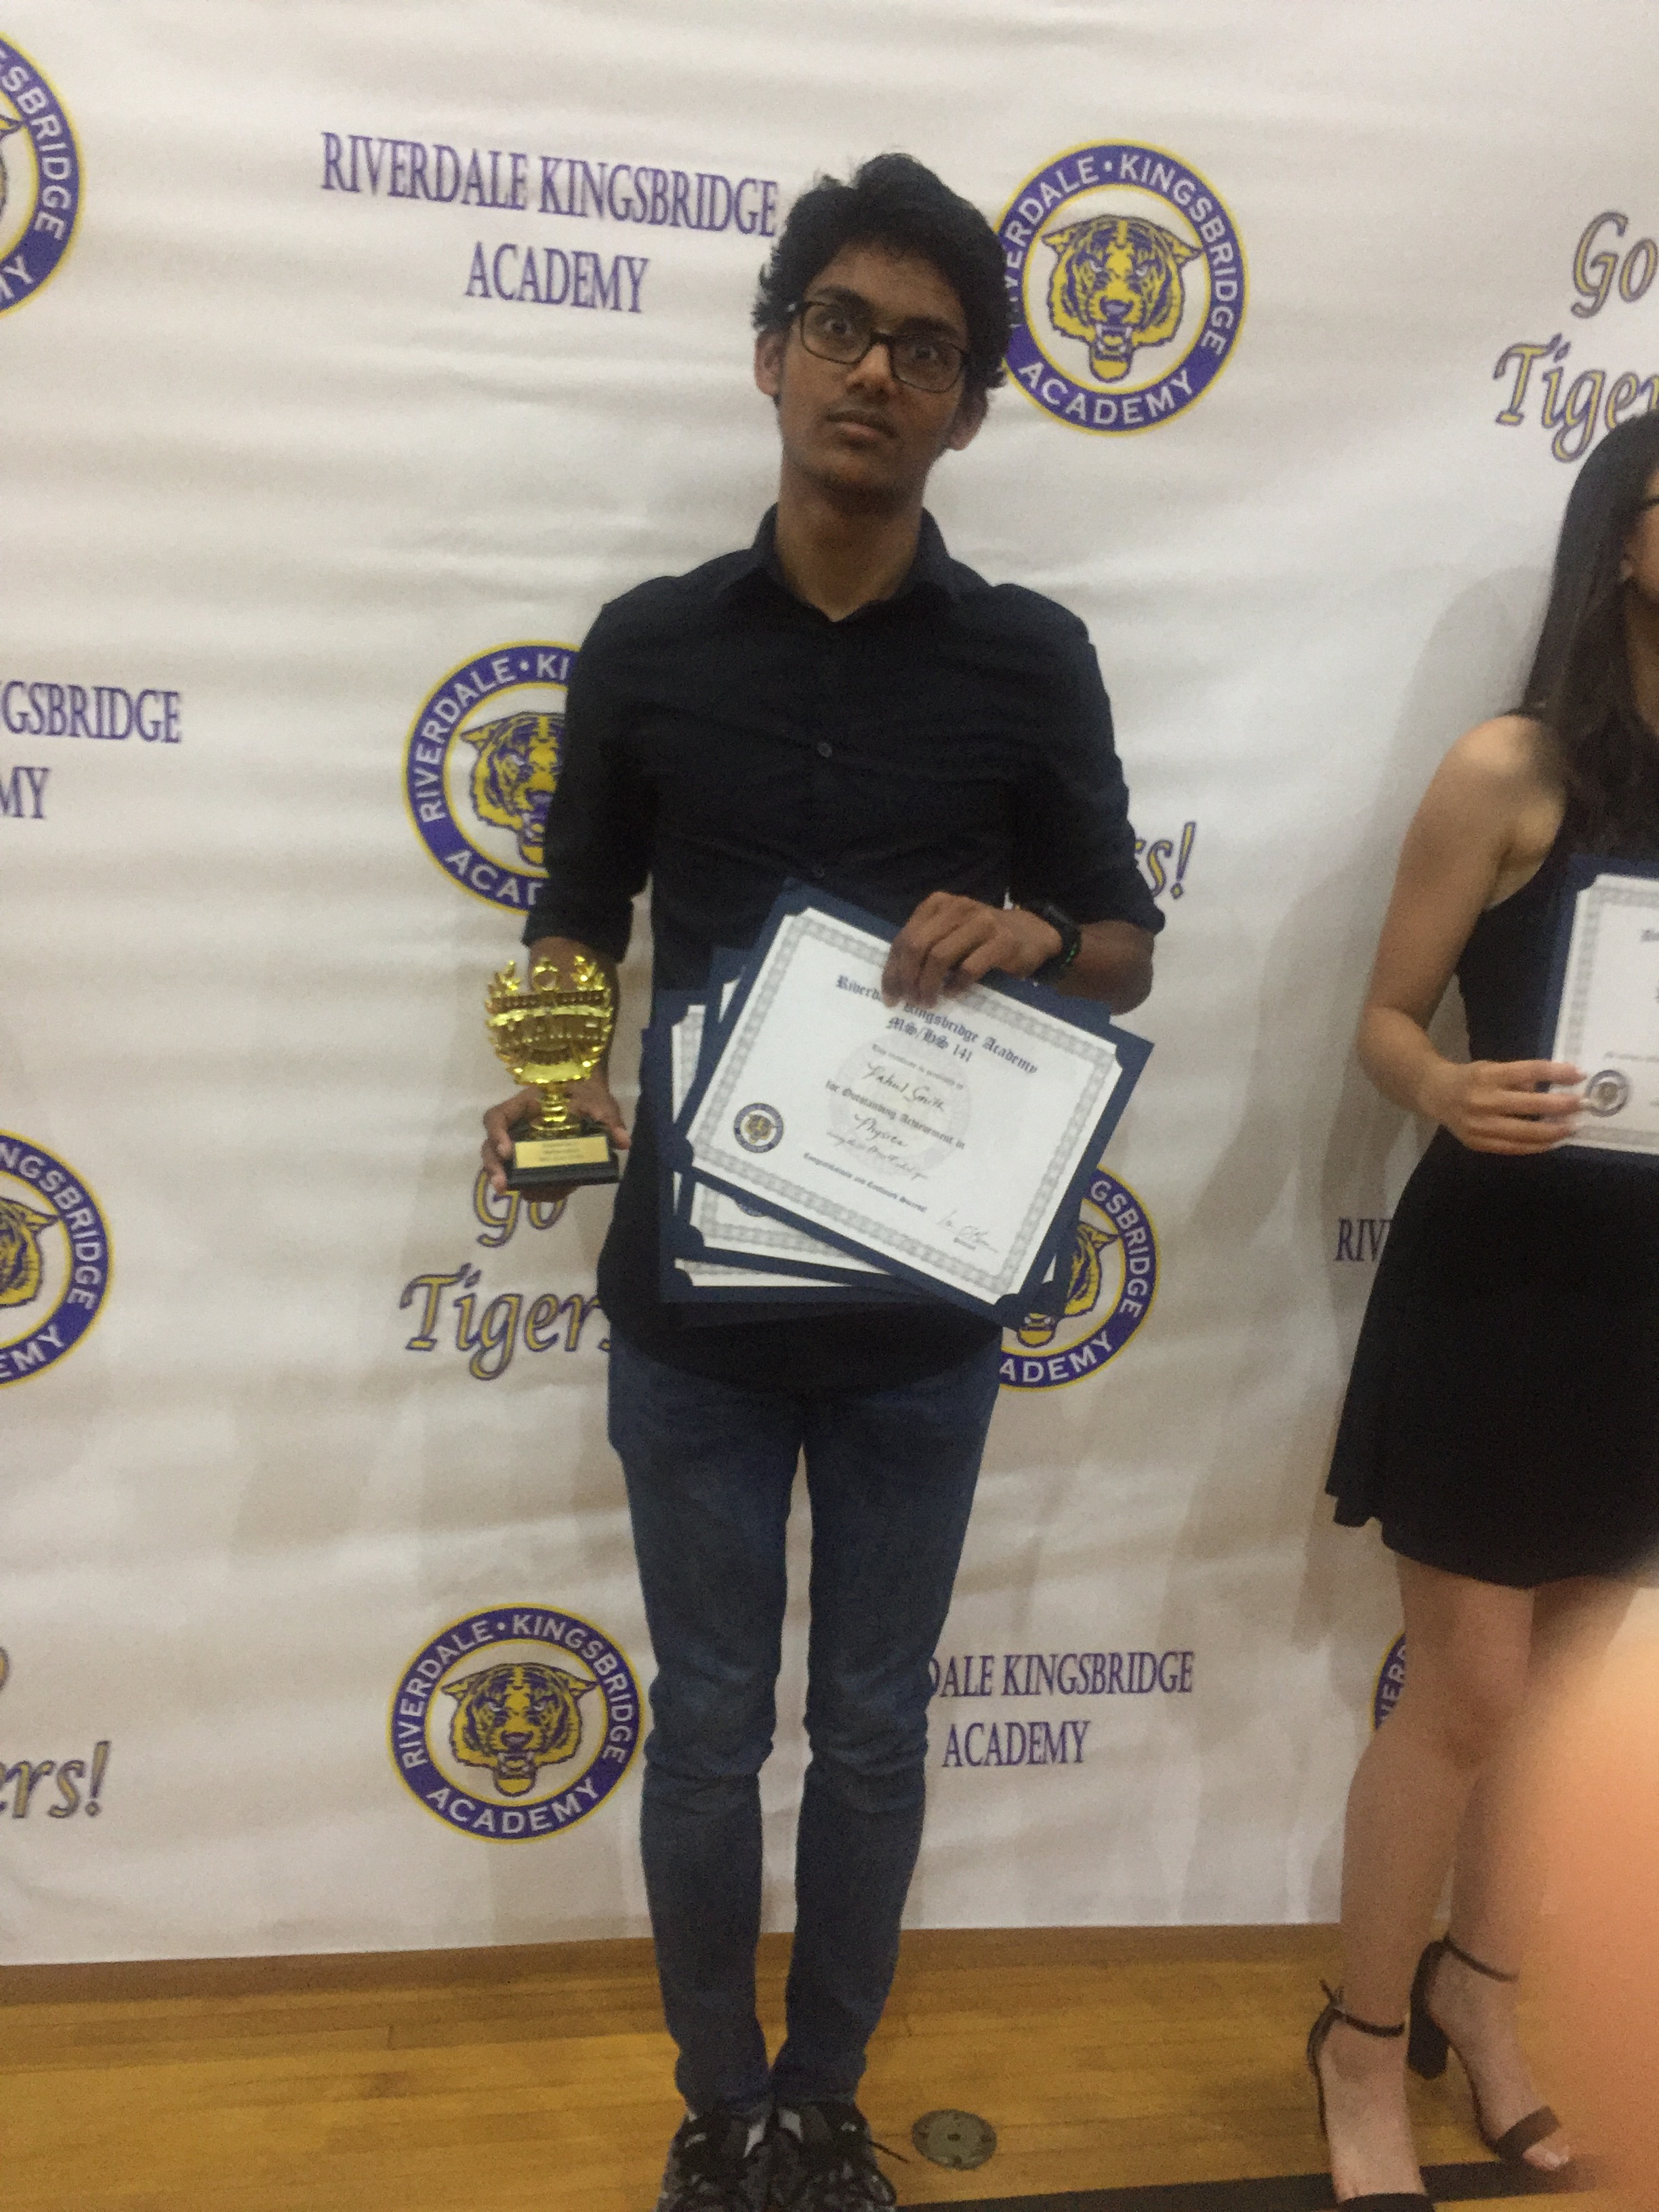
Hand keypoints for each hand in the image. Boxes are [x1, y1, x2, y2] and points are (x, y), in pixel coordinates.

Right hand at [481, 1077, 630, 1192]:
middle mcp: (517, 1128)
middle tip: (503, 1186)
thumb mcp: (599, 1102)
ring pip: (504, 1166)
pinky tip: (547, 1193)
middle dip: (495, 1167)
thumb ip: (608, 1118)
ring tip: (523, 1195)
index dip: (497, 1134)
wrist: (592, 1100)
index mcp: (524, 1107)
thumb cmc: (588, 1094)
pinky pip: (528, 1177)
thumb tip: (623, 1142)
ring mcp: (524, 1146)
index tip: (508, 1151)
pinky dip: (535, 1188)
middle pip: (491, 1147)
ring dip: (511, 1183)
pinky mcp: (536, 1163)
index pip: (497, 1117)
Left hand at [882, 893, 1061, 1007]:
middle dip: (908, 978)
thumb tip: (896, 981)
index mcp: (938, 904)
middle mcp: (957, 908)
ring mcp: (981, 922)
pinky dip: (956, 985)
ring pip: (939, 956)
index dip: (893, 970)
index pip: (905, 938)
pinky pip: (969, 967)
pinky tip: (953, 994)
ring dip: (929, 984)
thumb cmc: (983, 939)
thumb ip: (926, 946)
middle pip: (917, 946)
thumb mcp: (951, 932)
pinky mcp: (1002, 942)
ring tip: (928, 1001)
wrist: (1032, 934)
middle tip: (910, 1001)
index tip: (890, 996)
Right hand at [1420, 1058, 1582, 1154]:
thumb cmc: (1470, 1078)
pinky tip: (1551, 1142)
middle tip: (1583, 1105)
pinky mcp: (1478, 1143)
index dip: (1556, 1073)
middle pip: (1531, 1104)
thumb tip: (1551, 1092)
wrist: (1434, 1094)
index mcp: (1487, 1076)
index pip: (1529, 1072)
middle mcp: (1482, 1100)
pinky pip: (1514, 1148)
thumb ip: (1519, 1078)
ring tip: (1572, 1127)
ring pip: (1525, 1133)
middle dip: (1561, 1106)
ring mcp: (1479, 1125)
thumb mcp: (1492, 1068)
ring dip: (1553, 1131)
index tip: (1579, 1074)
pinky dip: (1536, 1146)